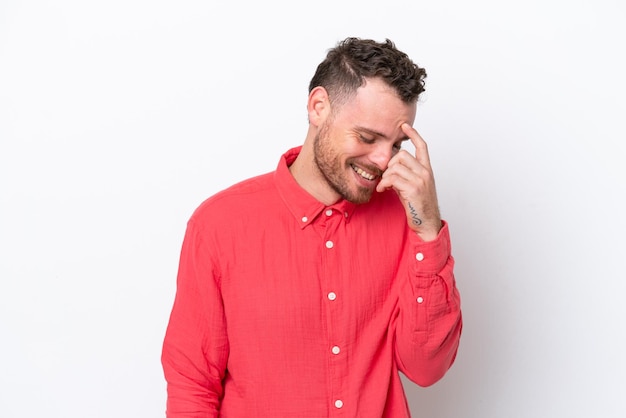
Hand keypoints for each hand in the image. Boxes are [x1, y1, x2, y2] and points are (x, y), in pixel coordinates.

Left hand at [376, 123, 441, 240]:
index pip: (422, 146)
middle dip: (389, 164)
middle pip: (402, 154)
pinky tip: (382, 190)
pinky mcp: (413, 189)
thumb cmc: (418, 205)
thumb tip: (390, 167)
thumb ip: (404, 174)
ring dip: (385, 176)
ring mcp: (420, 180)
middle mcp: (425, 172)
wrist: (426, 223)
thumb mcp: (412, 186)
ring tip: (383, 185)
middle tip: (386, 176)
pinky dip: (384, 183)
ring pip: (395, 166)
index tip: (404, 126)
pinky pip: (392, 178)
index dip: (413, 134)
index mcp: (427, 169)